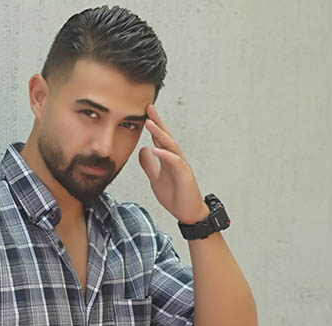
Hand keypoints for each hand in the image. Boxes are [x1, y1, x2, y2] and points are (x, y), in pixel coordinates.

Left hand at [138, 104, 208, 224]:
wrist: (188, 213)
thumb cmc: (175, 196)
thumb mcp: (156, 179)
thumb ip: (149, 165)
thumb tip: (143, 150)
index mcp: (168, 158)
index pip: (159, 138)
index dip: (153, 125)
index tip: (144, 112)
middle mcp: (175, 158)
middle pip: (166, 136)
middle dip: (158, 121)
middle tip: (149, 107)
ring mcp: (180, 165)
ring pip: (170, 145)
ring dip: (160, 134)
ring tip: (150, 123)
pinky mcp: (184, 174)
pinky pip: (174, 161)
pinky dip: (165, 155)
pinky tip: (155, 149)